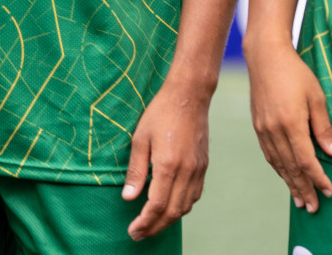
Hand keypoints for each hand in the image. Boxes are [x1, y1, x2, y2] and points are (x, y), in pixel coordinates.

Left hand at [123, 79, 211, 240]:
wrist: (189, 97)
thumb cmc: (160, 113)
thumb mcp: (139, 138)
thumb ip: (135, 170)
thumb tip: (128, 197)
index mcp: (168, 165)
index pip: (157, 205)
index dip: (145, 222)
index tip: (133, 231)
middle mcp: (187, 172)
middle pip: (173, 212)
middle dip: (155, 227)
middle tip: (139, 235)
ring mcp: (198, 170)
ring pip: (185, 206)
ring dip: (168, 220)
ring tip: (151, 225)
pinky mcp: (203, 166)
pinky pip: (194, 195)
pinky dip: (181, 207)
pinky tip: (170, 207)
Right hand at [246, 41, 331, 211]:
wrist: (265, 57)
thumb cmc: (295, 73)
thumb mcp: (316, 97)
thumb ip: (323, 127)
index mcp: (291, 123)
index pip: (306, 160)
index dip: (318, 179)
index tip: (329, 191)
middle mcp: (274, 130)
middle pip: (290, 167)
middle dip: (303, 189)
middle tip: (314, 208)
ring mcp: (263, 128)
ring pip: (277, 163)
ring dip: (289, 183)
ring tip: (300, 200)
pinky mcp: (258, 125)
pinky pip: (268, 153)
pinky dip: (278, 168)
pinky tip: (285, 175)